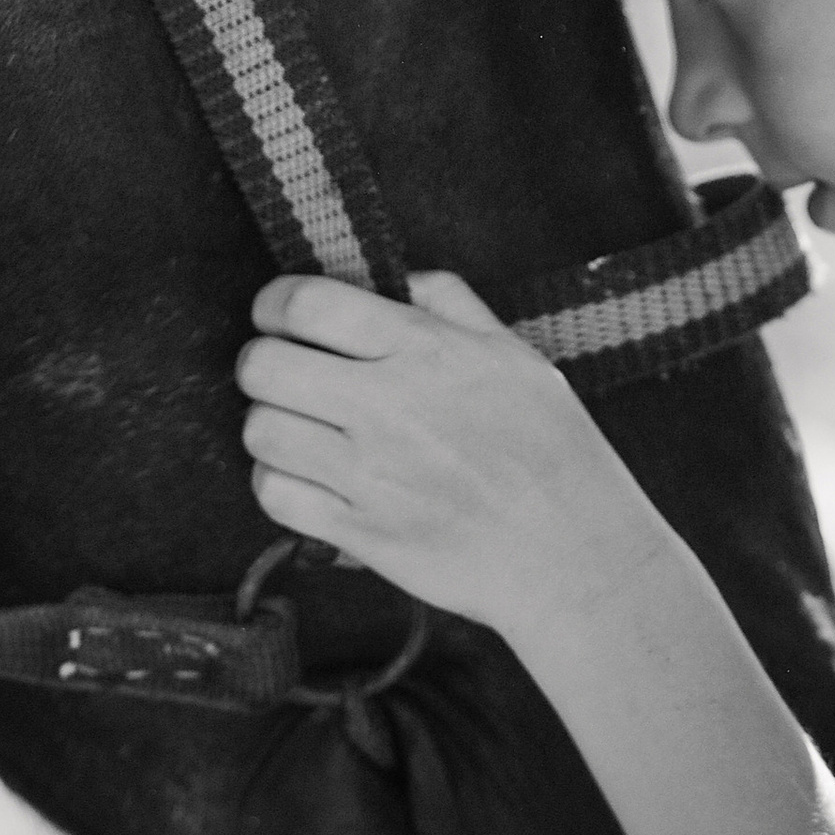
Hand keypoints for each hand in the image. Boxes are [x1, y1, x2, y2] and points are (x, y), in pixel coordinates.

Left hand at [236, 271, 656, 635]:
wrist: (573, 555)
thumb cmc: (554, 452)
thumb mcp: (518, 356)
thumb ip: (454, 304)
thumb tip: (398, 279)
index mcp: (427, 349)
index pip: (306, 303)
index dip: (274, 303)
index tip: (278, 314)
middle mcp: (389, 405)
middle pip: (263, 365)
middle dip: (263, 362)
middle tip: (286, 373)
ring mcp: (370, 473)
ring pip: (261, 430)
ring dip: (271, 425)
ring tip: (303, 430)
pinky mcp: (359, 532)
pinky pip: (275, 495)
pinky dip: (279, 483)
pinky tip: (310, 479)